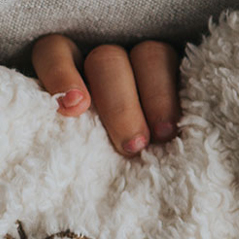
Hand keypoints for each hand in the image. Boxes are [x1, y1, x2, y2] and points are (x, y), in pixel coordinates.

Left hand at [30, 34, 183, 156]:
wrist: (144, 186)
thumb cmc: (102, 164)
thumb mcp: (79, 152)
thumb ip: (71, 142)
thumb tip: (60, 155)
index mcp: (71, 74)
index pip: (55, 52)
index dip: (60, 74)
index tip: (73, 109)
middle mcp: (106, 63)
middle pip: (107, 60)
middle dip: (119, 103)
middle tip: (132, 146)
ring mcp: (144, 62)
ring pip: (148, 55)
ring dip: (156, 96)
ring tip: (163, 135)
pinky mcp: (178, 70)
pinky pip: (180, 64)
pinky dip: (178, 91)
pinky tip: (183, 118)